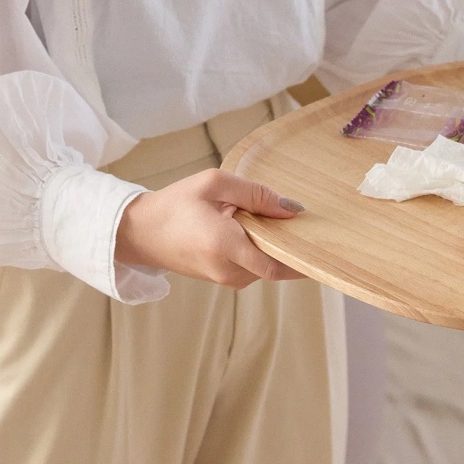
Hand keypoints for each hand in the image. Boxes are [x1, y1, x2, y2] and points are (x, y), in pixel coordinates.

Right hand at [115, 169, 305, 288]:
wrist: (140, 232)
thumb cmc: (175, 203)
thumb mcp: (213, 184)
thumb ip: (254, 194)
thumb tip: (292, 209)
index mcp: (224, 245)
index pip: (275, 264)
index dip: (302, 258)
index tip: (323, 244)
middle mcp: (227, 269)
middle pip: (275, 266)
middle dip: (292, 248)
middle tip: (312, 227)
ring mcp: (224, 279)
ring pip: (266, 267)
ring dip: (276, 249)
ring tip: (281, 223)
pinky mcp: (222, 279)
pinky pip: (253, 267)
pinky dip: (262, 252)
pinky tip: (261, 231)